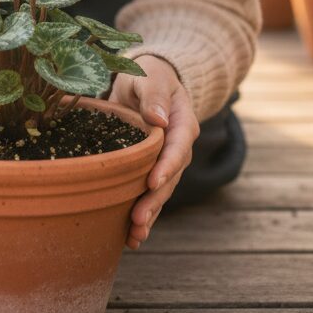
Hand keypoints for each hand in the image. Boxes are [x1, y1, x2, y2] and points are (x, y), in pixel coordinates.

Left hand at [107, 54, 199, 249]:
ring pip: (161, 193)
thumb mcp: (150, 76)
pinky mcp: (152, 170)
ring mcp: (167, 162)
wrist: (148, 82)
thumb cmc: (148, 75)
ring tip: (134, 236)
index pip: (177, 149)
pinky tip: (130, 237)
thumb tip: (159, 119)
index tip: (152, 182)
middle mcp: (179, 148)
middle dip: (155, 201)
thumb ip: (154, 93)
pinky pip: (150, 195)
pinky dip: (142, 215)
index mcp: (182, 124)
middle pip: (170, 178)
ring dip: (149, 215)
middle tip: (138, 220)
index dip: (167, 166)